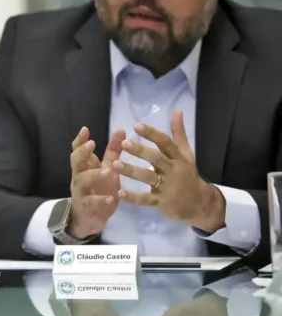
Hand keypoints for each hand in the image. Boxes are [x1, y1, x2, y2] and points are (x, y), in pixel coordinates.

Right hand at [68, 127, 126, 238]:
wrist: (89, 218)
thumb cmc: (99, 189)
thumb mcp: (107, 168)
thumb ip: (113, 151)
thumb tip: (121, 129)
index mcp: (85, 166)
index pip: (78, 150)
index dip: (80, 140)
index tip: (85, 129)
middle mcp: (79, 176)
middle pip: (75, 161)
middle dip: (82, 152)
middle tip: (92, 144)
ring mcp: (81, 191)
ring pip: (82, 180)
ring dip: (93, 175)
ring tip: (106, 171)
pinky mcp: (87, 207)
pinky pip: (91, 203)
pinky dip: (100, 201)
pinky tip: (111, 198)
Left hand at [113, 111, 225, 232]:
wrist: (200, 204)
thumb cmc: (188, 175)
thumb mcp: (186, 153)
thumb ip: (178, 133)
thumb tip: (178, 110)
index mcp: (178, 157)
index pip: (165, 143)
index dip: (152, 134)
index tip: (137, 126)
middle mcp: (173, 170)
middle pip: (156, 159)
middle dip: (140, 151)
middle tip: (124, 144)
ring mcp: (168, 187)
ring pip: (149, 177)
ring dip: (132, 171)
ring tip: (115, 164)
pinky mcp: (162, 202)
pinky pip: (146, 199)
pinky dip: (133, 197)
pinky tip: (120, 193)